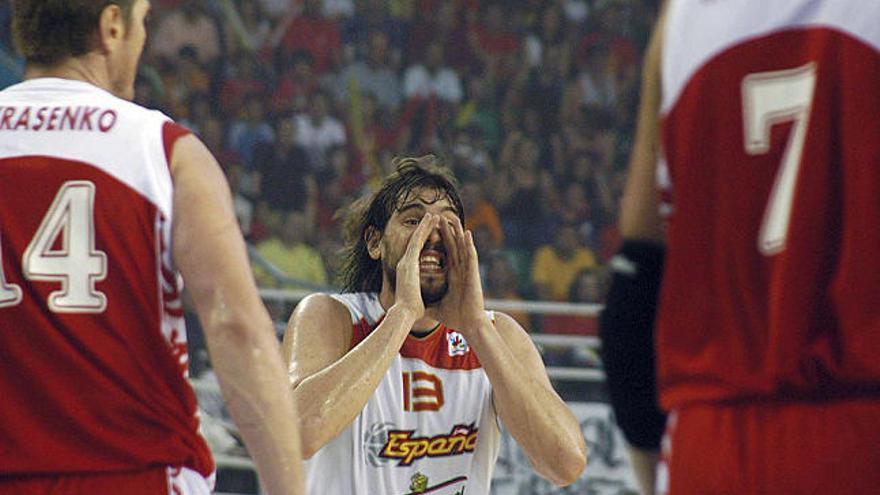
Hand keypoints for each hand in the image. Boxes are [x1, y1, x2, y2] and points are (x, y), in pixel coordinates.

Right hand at [392, 213, 439, 319]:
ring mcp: (405, 261)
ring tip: (433, 215)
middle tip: (430, 218)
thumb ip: (417, 293)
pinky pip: (418, 239)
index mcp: (406, 273)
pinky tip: (432, 219)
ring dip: (424, 225)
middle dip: (423, 230)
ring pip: (417, 237)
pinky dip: (425, 228)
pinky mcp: (409, 260)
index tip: (428, 235)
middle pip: (415, 242)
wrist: (404, 313)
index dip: (422, 243)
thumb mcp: (415, 298)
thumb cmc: (410, 311)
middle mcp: (404, 264)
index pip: (415, 253)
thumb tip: (420, 298)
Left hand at [438, 215, 488, 335]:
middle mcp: (460, 271)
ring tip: (453, 219)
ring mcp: (467, 272)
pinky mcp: (473, 275)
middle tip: (440, 217)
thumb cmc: (455, 317)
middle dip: (447, 232)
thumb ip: (426, 304)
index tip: (433, 230)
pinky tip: (467, 233)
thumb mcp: (435, 308)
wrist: (468, 326)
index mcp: (452, 276)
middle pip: (453, 247)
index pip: (445, 255)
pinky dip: (469, 244)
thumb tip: (414, 306)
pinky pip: (471, 256)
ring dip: (458, 233)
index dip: (440, 242)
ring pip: (462, 248)